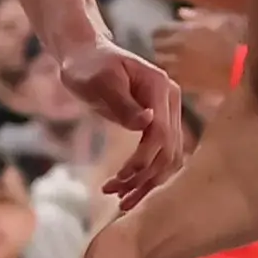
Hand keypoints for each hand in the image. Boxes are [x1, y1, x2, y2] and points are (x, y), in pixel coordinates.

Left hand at [55, 37, 186, 207]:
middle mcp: (170, 102)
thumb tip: (146, 123)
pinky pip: (159, 156)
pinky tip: (126, 191)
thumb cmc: (89, 65)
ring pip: (168, 158)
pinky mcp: (158, 126)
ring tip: (121, 201)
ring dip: (147, 182)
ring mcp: (167, 114)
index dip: (143, 159)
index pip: (161, 132)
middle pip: (169, 150)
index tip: (120, 177)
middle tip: (117, 196)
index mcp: (160, 87)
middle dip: (145, 177)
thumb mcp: (100, 81)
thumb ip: (123, 102)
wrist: (86, 57)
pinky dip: (146, 176)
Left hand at [152, 13, 241, 103]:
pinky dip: (176, 76)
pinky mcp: (190, 86)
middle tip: (169, 47)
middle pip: (156, 48)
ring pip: (162, 65)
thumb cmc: (242, 38)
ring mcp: (183, 70)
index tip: (167, 33)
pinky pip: (174, 80)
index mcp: (184, 31)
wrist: (251, 68)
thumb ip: (200, 15)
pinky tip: (184, 74)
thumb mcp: (224, 18)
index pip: (159, 31)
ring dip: (166, 62)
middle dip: (161, 47)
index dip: (162, 32)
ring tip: (174, 61)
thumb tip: (181, 13)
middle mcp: (178, 50)